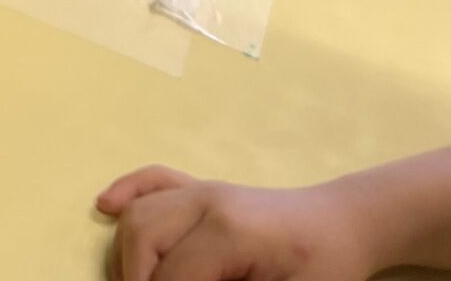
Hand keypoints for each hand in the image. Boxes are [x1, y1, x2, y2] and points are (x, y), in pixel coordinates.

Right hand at [98, 167, 372, 280]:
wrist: (344, 226)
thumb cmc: (326, 270)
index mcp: (229, 232)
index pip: (168, 276)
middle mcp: (207, 201)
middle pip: (141, 237)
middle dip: (135, 279)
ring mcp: (203, 189)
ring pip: (140, 213)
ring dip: (128, 256)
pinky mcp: (203, 188)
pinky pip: (153, 180)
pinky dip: (127, 191)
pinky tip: (106, 207)